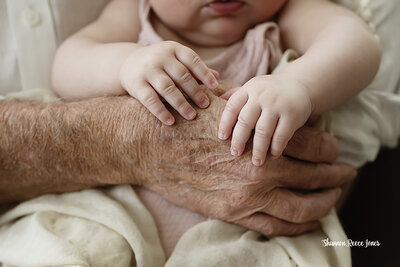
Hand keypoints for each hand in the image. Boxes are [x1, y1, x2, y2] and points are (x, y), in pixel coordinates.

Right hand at [119, 41, 217, 124]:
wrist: (128, 63)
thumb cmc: (161, 64)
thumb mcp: (176, 60)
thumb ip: (195, 68)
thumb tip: (217, 77)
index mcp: (173, 49)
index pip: (192, 60)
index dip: (204, 73)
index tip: (214, 87)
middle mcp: (160, 57)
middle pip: (181, 75)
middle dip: (195, 91)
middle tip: (205, 105)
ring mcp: (147, 70)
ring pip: (167, 88)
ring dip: (181, 103)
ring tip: (192, 116)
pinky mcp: (136, 84)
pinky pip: (150, 99)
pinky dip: (161, 111)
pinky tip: (170, 121)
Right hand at [135, 86, 355, 235]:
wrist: (149, 145)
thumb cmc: (186, 121)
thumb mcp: (225, 106)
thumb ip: (257, 111)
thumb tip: (278, 113)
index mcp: (263, 139)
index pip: (315, 145)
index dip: (331, 149)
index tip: (336, 150)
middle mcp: (261, 171)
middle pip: (316, 177)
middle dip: (337, 176)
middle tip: (347, 175)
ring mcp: (248, 196)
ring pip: (302, 208)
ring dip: (324, 204)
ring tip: (332, 199)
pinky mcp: (232, 213)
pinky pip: (275, 227)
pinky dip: (297, 226)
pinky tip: (306, 220)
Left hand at [218, 74, 312, 165]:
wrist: (301, 84)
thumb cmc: (270, 90)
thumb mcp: (252, 87)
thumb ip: (234, 95)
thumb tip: (208, 103)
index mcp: (249, 89)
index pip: (232, 106)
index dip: (225, 123)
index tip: (222, 138)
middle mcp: (262, 95)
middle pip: (245, 121)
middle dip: (239, 140)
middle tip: (235, 153)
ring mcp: (278, 105)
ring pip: (263, 131)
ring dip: (258, 149)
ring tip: (256, 162)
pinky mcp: (292, 114)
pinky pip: (281, 135)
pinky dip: (276, 148)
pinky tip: (272, 155)